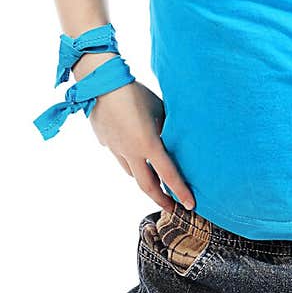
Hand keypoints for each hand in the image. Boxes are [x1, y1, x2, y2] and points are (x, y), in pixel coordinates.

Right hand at [87, 80, 194, 211]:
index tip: (190, 205)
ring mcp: (115, 149)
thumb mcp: (159, 110)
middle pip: (147, 186)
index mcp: (148, 144)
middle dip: (161, 199)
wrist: (100, 84)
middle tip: (173, 208)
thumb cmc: (135, 93)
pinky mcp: (106, 143)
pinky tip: (135, 154)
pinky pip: (120, 158)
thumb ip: (166, 129)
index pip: (169, 175)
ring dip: (145, 181)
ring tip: (157, 185)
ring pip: (132, 173)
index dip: (181, 192)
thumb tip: (173, 140)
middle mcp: (131, 152)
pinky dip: (131, 162)